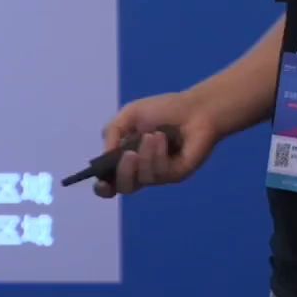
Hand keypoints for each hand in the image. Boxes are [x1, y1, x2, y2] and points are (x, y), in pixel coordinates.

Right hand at [93, 90, 220, 197]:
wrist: (195, 108)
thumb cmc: (163, 109)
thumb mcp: (130, 114)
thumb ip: (111, 131)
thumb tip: (106, 155)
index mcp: (128, 158)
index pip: (111, 182)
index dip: (103, 187)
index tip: (100, 182)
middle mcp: (142, 170)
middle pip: (124, 187)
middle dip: (123, 172)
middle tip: (129, 155)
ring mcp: (159, 174)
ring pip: (142, 179)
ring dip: (145, 156)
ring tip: (153, 135)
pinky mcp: (176, 175)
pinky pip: (160, 173)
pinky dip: (158, 155)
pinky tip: (163, 139)